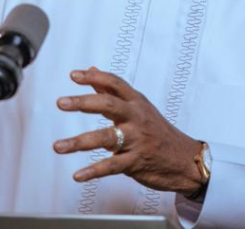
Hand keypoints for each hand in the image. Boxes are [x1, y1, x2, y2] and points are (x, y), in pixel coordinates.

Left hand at [53, 66, 203, 194]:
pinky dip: (94, 171)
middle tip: (61, 103)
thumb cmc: (158, 131)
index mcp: (136, 102)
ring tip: (58, 146)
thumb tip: (92, 71)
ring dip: (79, 142)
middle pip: (109, 105)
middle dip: (83, 103)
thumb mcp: (138, 106)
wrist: (186, 160)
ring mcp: (137, 140)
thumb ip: (111, 91)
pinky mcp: (136, 162)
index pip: (114, 84)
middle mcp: (136, 118)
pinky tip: (78, 175)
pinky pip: (112, 166)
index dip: (93, 78)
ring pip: (106, 137)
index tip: (74, 75)